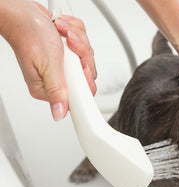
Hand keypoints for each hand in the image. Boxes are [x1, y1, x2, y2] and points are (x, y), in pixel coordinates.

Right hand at [1, 1, 95, 120]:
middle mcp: (56, 78)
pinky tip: (62, 30)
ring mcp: (63, 64)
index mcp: (49, 88)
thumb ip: (57, 91)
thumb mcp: (48, 66)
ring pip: (87, 56)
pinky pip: (83, 44)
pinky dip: (76, 33)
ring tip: (63, 34)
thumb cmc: (29, 35)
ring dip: (78, 40)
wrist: (23, 13)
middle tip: (69, 45)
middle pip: (87, 72)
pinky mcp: (67, 52)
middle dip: (82, 54)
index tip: (82, 67)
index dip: (85, 79)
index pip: (79, 94)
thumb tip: (59, 114)